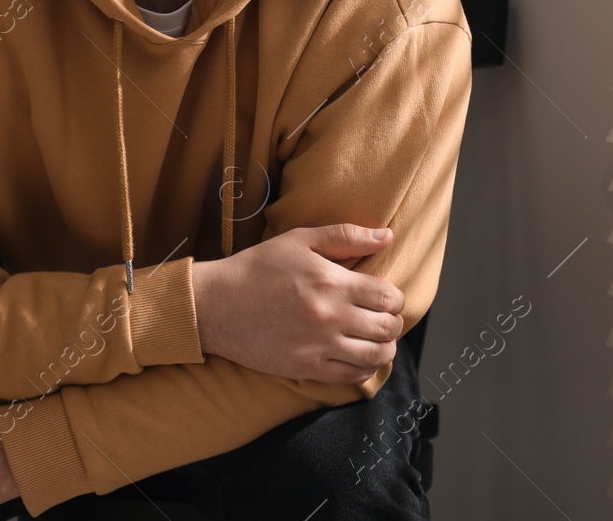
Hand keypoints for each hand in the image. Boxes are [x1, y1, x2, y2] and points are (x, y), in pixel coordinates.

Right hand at [192, 223, 405, 383]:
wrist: (216, 305)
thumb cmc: (257, 268)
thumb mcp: (301, 240)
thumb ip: (346, 237)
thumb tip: (387, 236)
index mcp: (333, 282)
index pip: (389, 297)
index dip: (395, 299)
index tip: (387, 298)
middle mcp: (331, 316)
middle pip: (387, 328)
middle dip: (393, 323)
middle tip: (384, 318)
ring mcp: (319, 346)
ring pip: (375, 355)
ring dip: (384, 348)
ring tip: (377, 340)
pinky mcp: (306, 368)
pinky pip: (352, 376)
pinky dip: (364, 369)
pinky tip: (359, 358)